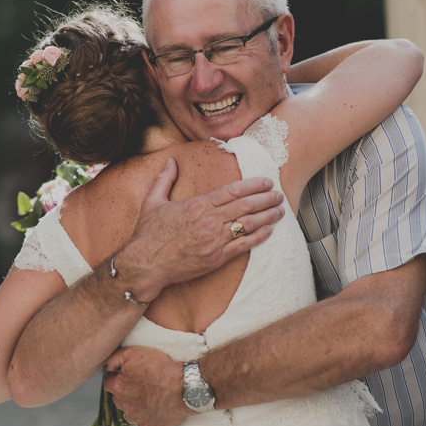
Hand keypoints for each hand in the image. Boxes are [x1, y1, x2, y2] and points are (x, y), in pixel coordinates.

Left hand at [104, 346, 188, 425]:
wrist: (182, 387)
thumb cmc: (160, 369)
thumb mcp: (134, 353)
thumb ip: (115, 358)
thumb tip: (109, 366)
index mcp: (119, 388)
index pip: (108, 383)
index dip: (116, 378)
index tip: (124, 375)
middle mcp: (125, 405)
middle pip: (118, 399)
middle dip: (125, 392)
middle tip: (140, 385)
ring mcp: (137, 418)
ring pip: (130, 412)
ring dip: (136, 406)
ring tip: (150, 397)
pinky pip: (143, 424)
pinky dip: (147, 418)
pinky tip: (155, 409)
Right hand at [119, 158, 283, 299]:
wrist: (145, 264)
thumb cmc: (147, 235)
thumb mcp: (152, 201)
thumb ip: (164, 179)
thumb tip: (170, 162)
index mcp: (197, 204)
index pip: (232, 190)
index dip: (253, 185)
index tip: (266, 182)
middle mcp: (209, 220)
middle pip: (245, 205)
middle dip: (266, 198)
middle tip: (278, 194)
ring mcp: (214, 240)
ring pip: (248, 224)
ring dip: (267, 216)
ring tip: (279, 210)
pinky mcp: (216, 258)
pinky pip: (243, 246)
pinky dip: (258, 237)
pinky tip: (269, 231)